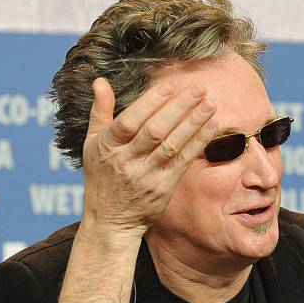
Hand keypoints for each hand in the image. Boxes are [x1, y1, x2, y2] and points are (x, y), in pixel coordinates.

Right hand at [80, 77, 216, 239]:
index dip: (149, 103)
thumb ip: (100, 112)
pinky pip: (183, 161)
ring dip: (193, 123)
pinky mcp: (163, 188)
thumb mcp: (92, 144)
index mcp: (107, 147)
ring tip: (209, 105)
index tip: (169, 86)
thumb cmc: (102, 176)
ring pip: (172, 145)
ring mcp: (146, 176)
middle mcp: (126, 162)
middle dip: (178, 108)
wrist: (111, 221)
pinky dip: (198, 143)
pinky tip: (211, 127)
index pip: (129, 122)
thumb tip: (100, 81)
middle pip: (155, 131)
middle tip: (198, 89)